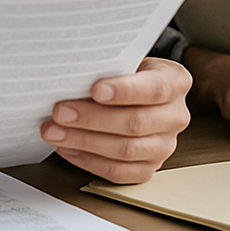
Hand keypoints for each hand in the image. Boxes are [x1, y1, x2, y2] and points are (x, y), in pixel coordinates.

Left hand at [41, 57, 190, 183]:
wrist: (137, 89)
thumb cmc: (125, 71)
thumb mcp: (123, 58)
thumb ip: (107, 65)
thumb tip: (70, 73)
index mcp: (175, 82)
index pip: (155, 89)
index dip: (125, 91)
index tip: (95, 89)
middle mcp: (175, 116)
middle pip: (135, 123)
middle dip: (92, 118)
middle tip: (59, 112)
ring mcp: (165, 146)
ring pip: (126, 151)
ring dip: (84, 141)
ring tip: (54, 131)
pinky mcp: (149, 167)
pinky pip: (119, 172)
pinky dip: (88, 160)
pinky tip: (66, 147)